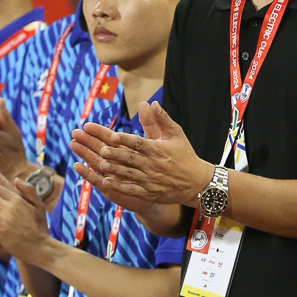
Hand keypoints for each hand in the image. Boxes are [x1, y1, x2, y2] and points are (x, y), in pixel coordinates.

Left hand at [69, 101, 213, 207]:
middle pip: (131, 158)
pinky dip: (118, 186)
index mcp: (158, 149)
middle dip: (115, 154)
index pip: (139, 143)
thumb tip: (151, 103)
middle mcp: (153, 165)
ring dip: (114, 169)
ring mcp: (150, 180)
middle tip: (101, 149)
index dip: (125, 139)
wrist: (196, 183)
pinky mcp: (149, 193)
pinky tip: (105, 181)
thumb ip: (161, 119)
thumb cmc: (185, 155)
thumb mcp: (176, 134)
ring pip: (128, 174)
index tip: (112, 136)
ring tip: (100, 163)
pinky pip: (131, 189)